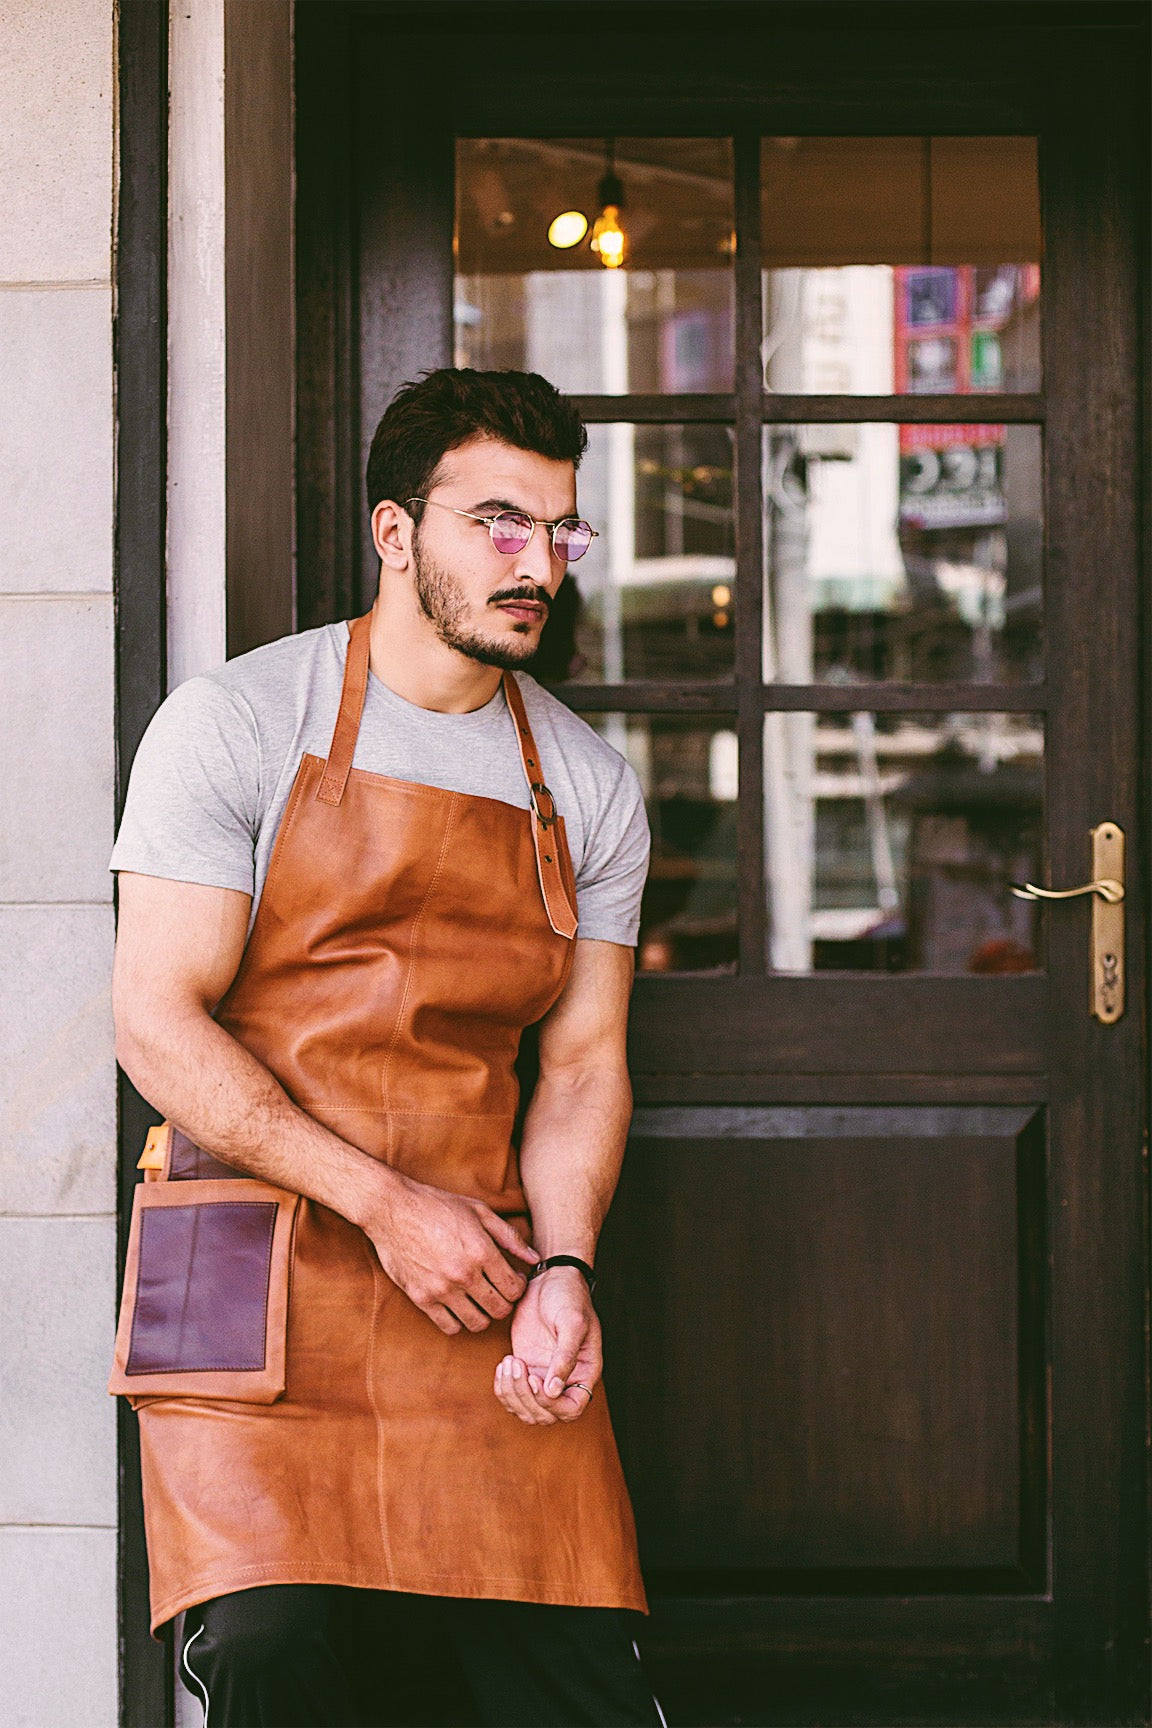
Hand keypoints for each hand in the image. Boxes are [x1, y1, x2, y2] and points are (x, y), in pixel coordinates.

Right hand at [363, 1170, 538, 1334]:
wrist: (392, 1209)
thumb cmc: (438, 1205)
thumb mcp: (479, 1211)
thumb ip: (510, 1236)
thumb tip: (534, 1259)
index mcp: (482, 1252)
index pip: (515, 1289)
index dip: (519, 1287)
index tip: (512, 1279)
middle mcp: (464, 1274)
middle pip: (500, 1310)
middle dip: (504, 1302)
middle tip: (497, 1290)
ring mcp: (441, 1289)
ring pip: (477, 1323)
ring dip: (482, 1314)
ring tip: (478, 1299)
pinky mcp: (421, 1298)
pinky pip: (449, 1327)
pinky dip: (457, 1320)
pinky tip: (457, 1304)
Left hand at [494, 1266, 600, 1424]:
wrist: (550, 1279)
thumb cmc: (568, 1296)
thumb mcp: (571, 1323)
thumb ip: (565, 1357)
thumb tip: (554, 1391)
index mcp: (584, 1372)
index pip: (571, 1409)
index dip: (552, 1405)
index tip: (536, 1380)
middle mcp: (564, 1380)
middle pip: (545, 1415)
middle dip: (526, 1397)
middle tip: (517, 1364)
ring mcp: (543, 1376)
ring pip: (526, 1410)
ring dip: (512, 1393)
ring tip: (509, 1361)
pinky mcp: (525, 1369)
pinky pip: (511, 1395)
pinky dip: (502, 1387)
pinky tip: (503, 1363)